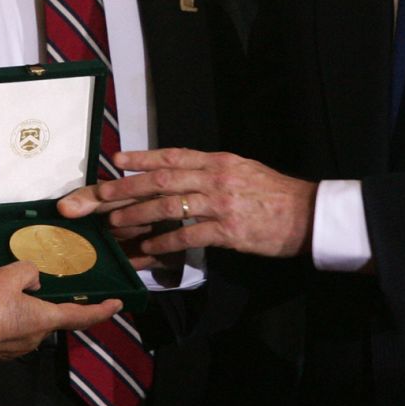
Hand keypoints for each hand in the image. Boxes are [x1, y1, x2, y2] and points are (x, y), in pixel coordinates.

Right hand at [0, 261, 122, 359]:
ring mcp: (15, 349)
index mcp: (44, 320)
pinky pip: (11, 330)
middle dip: (50, 302)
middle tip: (42, 284)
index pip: (82, 316)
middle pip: (52, 317)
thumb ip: (30, 271)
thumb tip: (34, 280)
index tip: (118, 304)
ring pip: (30, 323)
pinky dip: (10, 317)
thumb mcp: (10, 274)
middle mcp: (35, 338)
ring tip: (10, 290)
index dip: (103, 310)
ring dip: (27, 308)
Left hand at [59, 148, 316, 257]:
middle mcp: (215, 178)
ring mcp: (220, 204)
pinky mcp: (227, 231)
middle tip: (97, 195)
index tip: (114, 159)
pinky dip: (164, 244)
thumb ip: (208, 171)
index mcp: (217, 160)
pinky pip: (188, 237)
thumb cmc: (272, 193)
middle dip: (125, 188)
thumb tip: (176, 174)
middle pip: (160, 180)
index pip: (171, 155)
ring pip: (168, 207)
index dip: (141, 157)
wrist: (307, 214)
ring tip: (113, 225)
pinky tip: (147, 251)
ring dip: (137, 216)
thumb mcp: (240, 170)